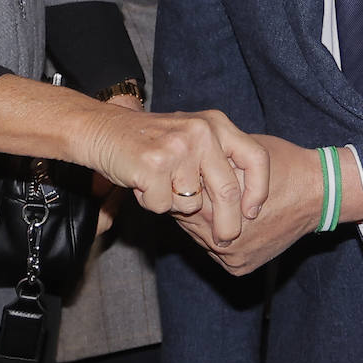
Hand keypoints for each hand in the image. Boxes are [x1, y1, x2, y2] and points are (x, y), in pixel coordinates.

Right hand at [80, 106, 268, 244]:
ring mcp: (178, 147)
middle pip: (228, 190)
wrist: (104, 130)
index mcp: (215, 123)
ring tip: (160, 184)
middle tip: (225, 240)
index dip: (258, 191)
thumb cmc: (153, 142)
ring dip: (176, 205)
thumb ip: (218, 161)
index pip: (255, 158)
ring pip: (193, 203)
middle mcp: (201, 131)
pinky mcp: (154, 165)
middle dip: (228, 224)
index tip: (252, 214)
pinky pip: (165, 206)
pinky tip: (143, 184)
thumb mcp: (192, 139)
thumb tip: (247, 210)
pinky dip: (154, 204)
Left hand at [174, 135, 362, 274]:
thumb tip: (181, 159)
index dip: (181, 177)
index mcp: (216, 208)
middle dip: (189, 199)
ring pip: (196, 234)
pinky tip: (225, 214)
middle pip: (185, 217)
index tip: (185, 167)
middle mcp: (221, 240)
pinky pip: (213, 248)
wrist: (316, 193)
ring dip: (199, 218)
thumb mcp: (237, 152)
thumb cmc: (279, 165)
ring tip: (212, 197)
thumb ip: (206, 162)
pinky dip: (214, 233)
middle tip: (194, 181)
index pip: (181, 194)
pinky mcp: (239, 266)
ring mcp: (230, 257)